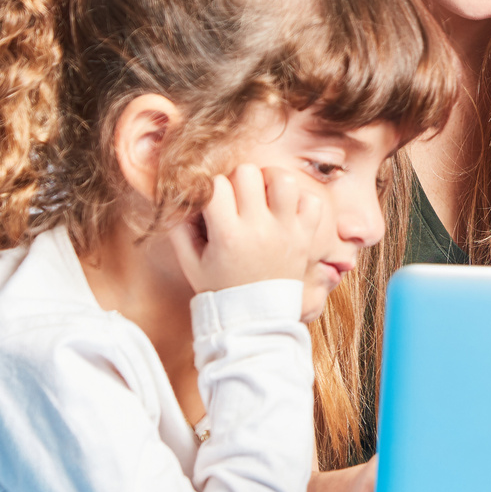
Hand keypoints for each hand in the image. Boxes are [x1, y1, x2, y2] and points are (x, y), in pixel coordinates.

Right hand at [166, 164, 335, 294]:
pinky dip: (300, 199)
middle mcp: (259, 229)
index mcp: (228, 236)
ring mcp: (287, 231)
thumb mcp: (190, 263)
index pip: (216, 185)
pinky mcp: (306, 237)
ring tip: (263, 196)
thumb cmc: (221, 288)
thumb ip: (179, 230)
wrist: (255, 319)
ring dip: (270, 180)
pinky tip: (285, 210)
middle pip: (248, 172)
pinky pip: (312, 200)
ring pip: (284, 179)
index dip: (211, 187)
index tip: (213, 202)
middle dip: (237, 179)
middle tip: (237, 198)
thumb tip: (180, 197)